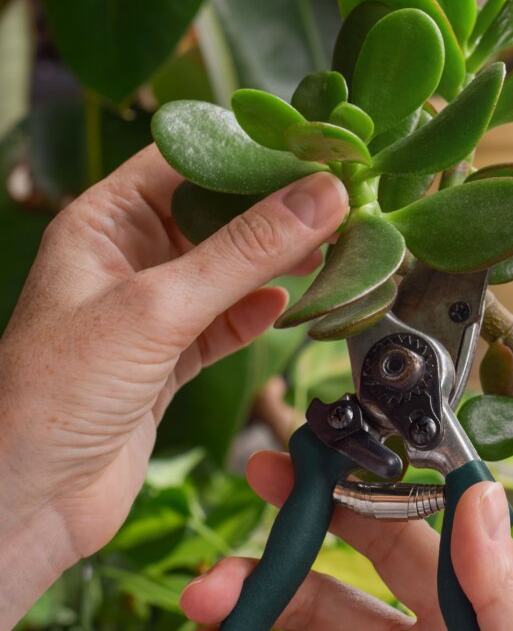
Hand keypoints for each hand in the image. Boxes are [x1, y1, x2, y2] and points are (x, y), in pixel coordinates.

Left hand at [0, 145, 347, 623]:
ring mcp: (152, 311)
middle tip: (341, 200)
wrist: (30, 502)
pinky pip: (230, 321)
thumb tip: (322, 197)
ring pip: (230, 271)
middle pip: (215, 214)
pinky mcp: (172, 359)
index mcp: (102, 223)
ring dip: (279, 262)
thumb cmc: (58, 394)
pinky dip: (263, 313)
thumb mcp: (158, 306)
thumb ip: (246, 251)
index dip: (248, 150)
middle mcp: (128, 260)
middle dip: (275, 209)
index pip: (185, 161)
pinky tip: (294, 304)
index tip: (315, 150)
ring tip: (335, 247)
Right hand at [181, 451, 512, 629]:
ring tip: (209, 594)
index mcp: (470, 616)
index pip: (409, 538)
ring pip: (307, 628)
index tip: (317, 455)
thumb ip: (502, 584)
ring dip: (256, 602)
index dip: (359, 490)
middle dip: (292, 535)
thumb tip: (480, 489)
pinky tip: (231, 627)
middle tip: (252, 490)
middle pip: (343, 579)